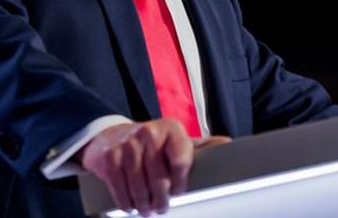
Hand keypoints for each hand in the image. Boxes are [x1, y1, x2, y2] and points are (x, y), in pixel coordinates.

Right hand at [79, 120, 229, 215]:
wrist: (113, 137)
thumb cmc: (153, 145)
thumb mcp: (177, 142)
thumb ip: (201, 146)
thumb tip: (227, 144)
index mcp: (171, 129)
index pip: (181, 161)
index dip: (180, 183)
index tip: (178, 191)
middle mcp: (148, 132)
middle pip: (160, 181)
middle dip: (161, 200)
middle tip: (161, 206)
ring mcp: (127, 145)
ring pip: (140, 189)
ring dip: (144, 206)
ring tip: (147, 208)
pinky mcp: (110, 158)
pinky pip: (121, 191)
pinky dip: (127, 204)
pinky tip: (131, 204)